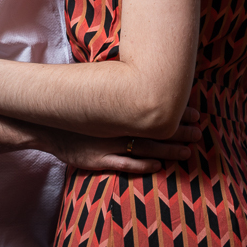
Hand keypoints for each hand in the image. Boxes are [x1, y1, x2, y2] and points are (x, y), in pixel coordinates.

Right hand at [42, 108, 202, 173]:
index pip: (156, 110)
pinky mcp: (98, 160)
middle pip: (155, 130)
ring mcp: (108, 144)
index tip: (195, 112)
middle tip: (199, 131)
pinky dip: (142, 165)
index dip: (176, 113)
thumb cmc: (76, 109)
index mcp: (121, 110)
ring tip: (188, 152)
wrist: (46, 124)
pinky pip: (124, 164)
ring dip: (168, 150)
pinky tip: (158, 165)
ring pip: (145, 148)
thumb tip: (143, 80)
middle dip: (179, 131)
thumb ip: (120, 92)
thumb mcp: (99, 94)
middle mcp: (118, 126)